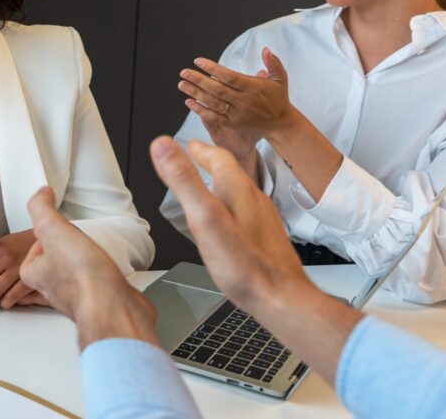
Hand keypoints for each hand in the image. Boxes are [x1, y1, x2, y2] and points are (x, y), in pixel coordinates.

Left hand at [18, 187, 157, 349]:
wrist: (112, 309)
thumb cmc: (82, 278)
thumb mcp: (52, 229)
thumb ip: (42, 208)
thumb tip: (40, 193)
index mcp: (35, 274)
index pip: (31, 252)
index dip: (44, 236)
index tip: (53, 228)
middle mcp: (53, 289)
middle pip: (52, 265)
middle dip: (63, 253)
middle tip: (73, 242)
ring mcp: (76, 298)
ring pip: (74, 279)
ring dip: (83, 267)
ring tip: (92, 256)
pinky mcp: (98, 304)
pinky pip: (96, 289)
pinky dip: (101, 281)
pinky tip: (109, 275)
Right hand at [149, 136, 361, 382]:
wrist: (282, 299)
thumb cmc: (244, 266)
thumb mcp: (203, 218)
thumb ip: (183, 181)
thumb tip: (163, 146)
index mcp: (237, 190)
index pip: (218, 158)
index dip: (200, 150)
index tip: (187, 145)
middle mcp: (254, 200)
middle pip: (231, 173)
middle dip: (210, 163)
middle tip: (195, 158)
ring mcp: (263, 219)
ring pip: (240, 192)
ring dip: (221, 184)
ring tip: (208, 186)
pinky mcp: (266, 238)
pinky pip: (247, 212)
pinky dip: (231, 206)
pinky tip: (227, 222)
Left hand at [177, 48, 291, 164]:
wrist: (280, 123)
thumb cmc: (278, 97)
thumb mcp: (280, 78)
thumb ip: (273, 63)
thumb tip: (265, 49)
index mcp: (253, 87)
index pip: (229, 76)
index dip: (212, 68)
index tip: (198, 61)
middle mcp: (244, 101)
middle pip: (217, 90)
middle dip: (199, 80)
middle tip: (184, 72)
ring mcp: (237, 114)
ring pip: (213, 103)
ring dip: (196, 93)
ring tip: (182, 84)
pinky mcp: (233, 124)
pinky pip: (214, 117)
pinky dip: (200, 110)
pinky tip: (188, 102)